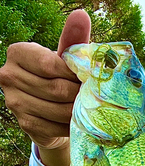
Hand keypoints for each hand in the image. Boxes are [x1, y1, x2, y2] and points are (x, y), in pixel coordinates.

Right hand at [0, 10, 89, 153]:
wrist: (53, 112)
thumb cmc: (61, 78)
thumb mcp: (65, 58)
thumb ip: (73, 39)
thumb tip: (81, 15)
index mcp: (18, 53)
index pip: (49, 64)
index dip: (73, 74)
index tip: (87, 78)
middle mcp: (9, 76)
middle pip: (56, 88)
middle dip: (79, 94)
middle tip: (91, 96)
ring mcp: (14, 102)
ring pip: (58, 109)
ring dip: (77, 111)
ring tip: (86, 108)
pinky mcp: (25, 124)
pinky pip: (56, 127)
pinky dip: (71, 125)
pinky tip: (76, 121)